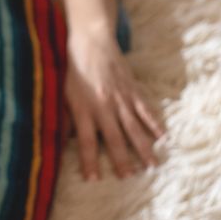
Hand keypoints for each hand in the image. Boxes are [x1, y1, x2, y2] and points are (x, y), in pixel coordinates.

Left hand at [63, 33, 163, 181]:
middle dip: (122, 160)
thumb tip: (57, 142)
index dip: (90, 161)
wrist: (91, 39)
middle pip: (115, 139)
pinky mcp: (133, 89)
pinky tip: (163, 137)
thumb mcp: (61, 93)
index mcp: (83, 109)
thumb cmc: (72, 68)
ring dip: (143, 148)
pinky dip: (155, 124)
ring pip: (134, 128)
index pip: (87, 141)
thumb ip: (62, 119)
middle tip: (129, 177)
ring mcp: (121, 98)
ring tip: (152, 165)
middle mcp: (104, 106)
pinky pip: (146, 110)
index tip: (94, 180)